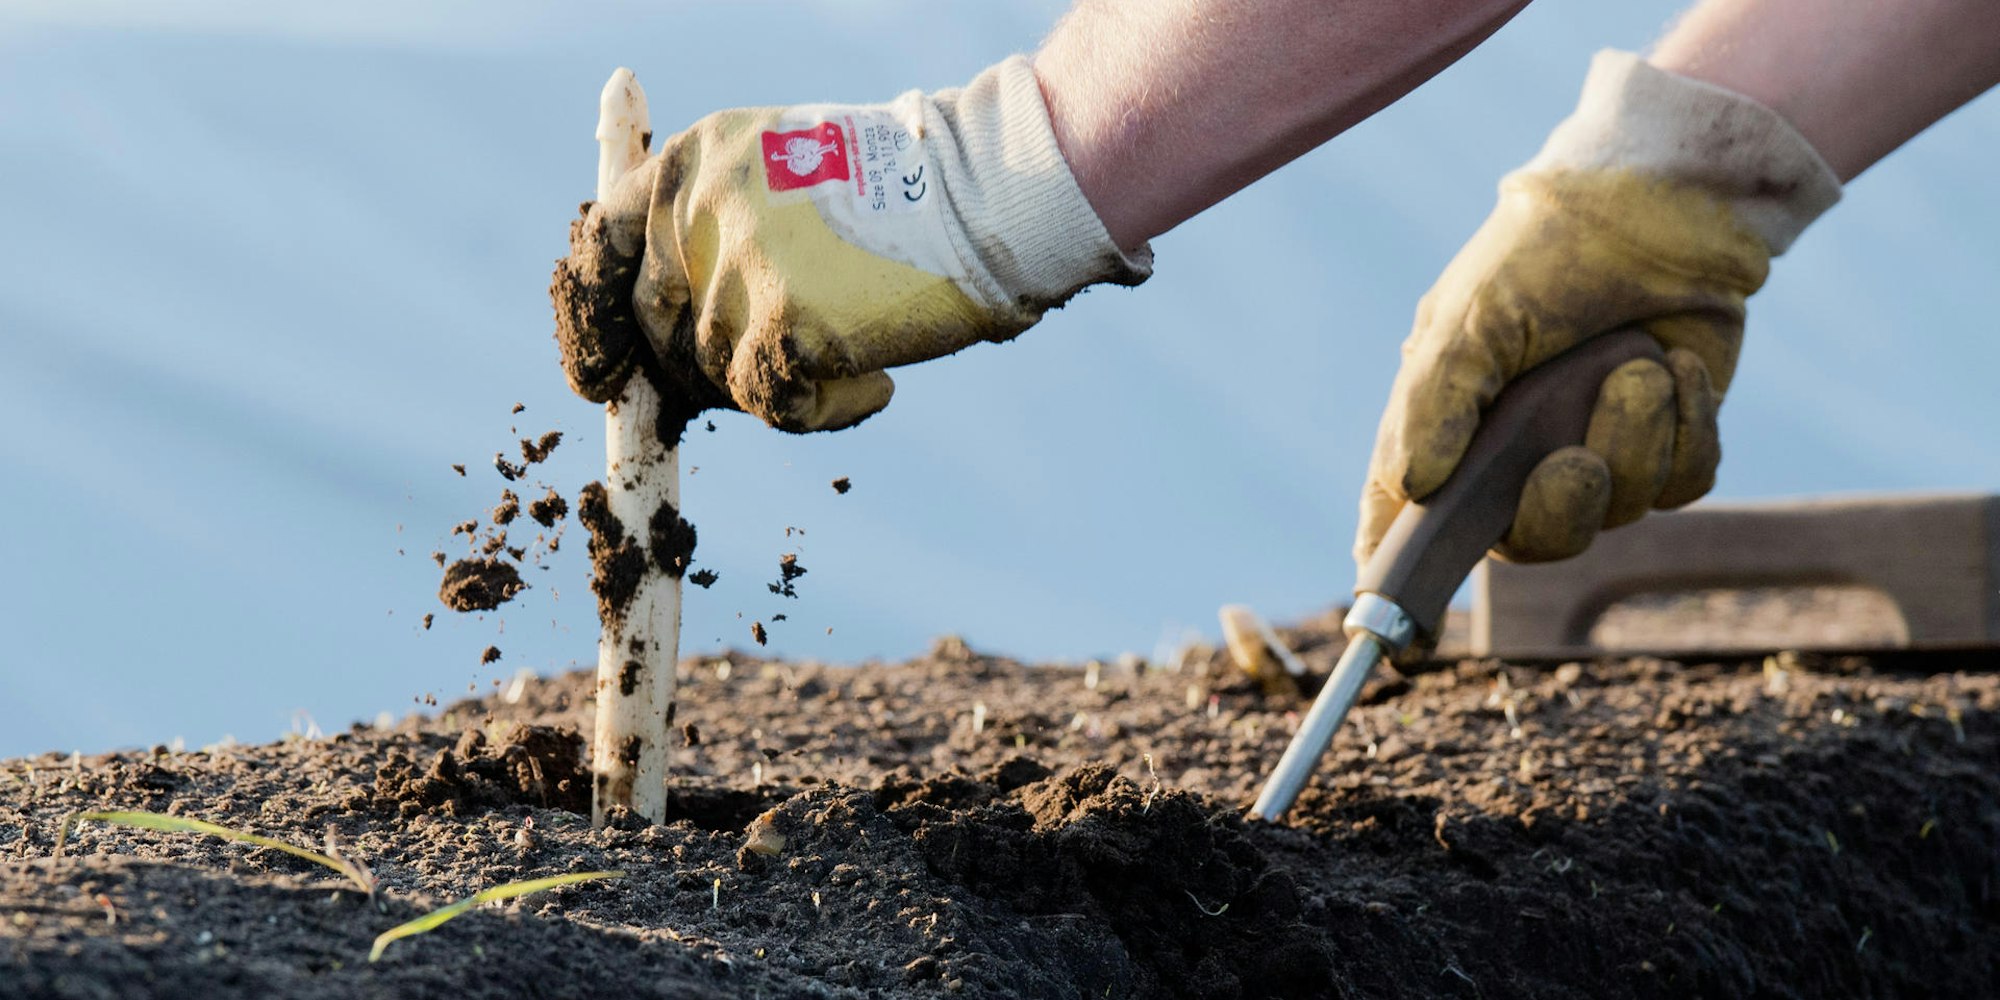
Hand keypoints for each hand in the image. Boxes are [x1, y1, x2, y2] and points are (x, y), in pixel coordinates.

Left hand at [551, 57, 1148, 431]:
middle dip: (708, 370)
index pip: (604, 244)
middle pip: (661, 330)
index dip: (594, 322)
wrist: (985, 194)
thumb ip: (719, 231)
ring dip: (784, 387)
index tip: (600, 378)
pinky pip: (774, 406)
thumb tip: (669, 334)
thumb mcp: (784, 175)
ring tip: (859, 358)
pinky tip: (875, 385)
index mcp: (692, 164)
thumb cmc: (903, 194)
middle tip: (789, 368)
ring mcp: (736, 267)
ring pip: (719, 377)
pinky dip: (825, 411)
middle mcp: (699, 210)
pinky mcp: (781, 324)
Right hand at [1356, 51, 1840, 566]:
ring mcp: (1594, 453)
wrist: (1662, 202)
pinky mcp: (1669, 443)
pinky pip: (1680, 484)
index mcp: (1445, 429)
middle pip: (1526, 545)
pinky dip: (1683, 429)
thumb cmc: (1543, 252)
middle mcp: (1515, 455)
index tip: (1400, 641)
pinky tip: (1674, 368)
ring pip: (1614, 513)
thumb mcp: (1470, 319)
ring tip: (1632, 365)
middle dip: (1555, 507)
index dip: (1399, 582)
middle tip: (1571, 459)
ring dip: (1629, 440)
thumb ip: (1436, 403)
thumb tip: (1415, 487)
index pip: (1406, 524)